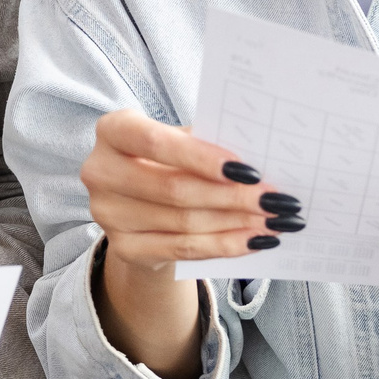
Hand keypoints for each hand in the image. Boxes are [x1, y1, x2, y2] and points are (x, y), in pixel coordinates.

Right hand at [79, 111, 300, 378]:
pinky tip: (255, 241)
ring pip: (183, 222)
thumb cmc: (169, 161)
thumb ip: (208, 142)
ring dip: (237, 223)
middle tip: (278, 200)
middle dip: (233, 196)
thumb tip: (262, 157)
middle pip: (174, 188)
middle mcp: (100, 171)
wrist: (141, 207)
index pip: (154, 142)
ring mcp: (107, 214)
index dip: (201, 156)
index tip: (249, 169)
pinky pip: (182, 249)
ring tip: (276, 221)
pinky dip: (225, 245)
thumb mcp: (181, 140)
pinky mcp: (123, 248)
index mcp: (113, 130)